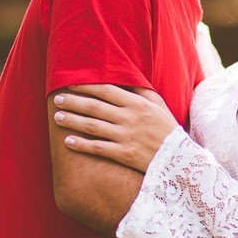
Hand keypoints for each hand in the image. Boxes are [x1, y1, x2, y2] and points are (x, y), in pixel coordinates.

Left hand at [53, 84, 177, 172]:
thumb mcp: (159, 105)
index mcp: (137, 104)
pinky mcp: (124, 154)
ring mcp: (126, 137)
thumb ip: (141, 91)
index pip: (106, 91)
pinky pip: (98, 148)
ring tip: (57, 117)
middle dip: (73, 102)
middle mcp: (129, 118)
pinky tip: (68, 141)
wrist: (180, 159)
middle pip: (95, 107)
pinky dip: (82, 145)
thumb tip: (125, 78)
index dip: (85, 86)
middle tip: (57, 99)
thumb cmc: (167, 129)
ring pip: (93, 126)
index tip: (70, 84)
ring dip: (72, 120)